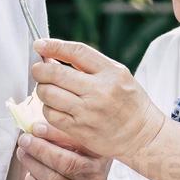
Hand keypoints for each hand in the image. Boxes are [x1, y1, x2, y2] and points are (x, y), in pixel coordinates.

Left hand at [13, 128, 111, 179]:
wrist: (70, 176)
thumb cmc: (69, 148)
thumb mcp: (71, 135)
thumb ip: (60, 129)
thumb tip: (35, 126)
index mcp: (101, 153)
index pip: (79, 144)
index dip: (55, 135)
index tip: (36, 127)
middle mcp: (97, 176)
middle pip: (66, 164)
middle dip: (40, 150)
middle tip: (24, 139)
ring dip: (32, 164)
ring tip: (22, 151)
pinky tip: (29, 173)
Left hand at [29, 38, 166, 159]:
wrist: (142, 135)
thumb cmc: (129, 102)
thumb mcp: (118, 75)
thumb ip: (89, 65)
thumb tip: (53, 55)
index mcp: (111, 72)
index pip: (76, 51)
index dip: (54, 46)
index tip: (40, 44)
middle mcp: (100, 91)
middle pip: (55, 73)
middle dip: (40, 70)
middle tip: (38, 70)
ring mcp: (89, 112)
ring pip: (49, 94)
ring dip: (43, 90)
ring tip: (49, 90)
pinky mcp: (80, 130)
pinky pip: (51, 115)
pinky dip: (48, 108)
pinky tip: (55, 107)